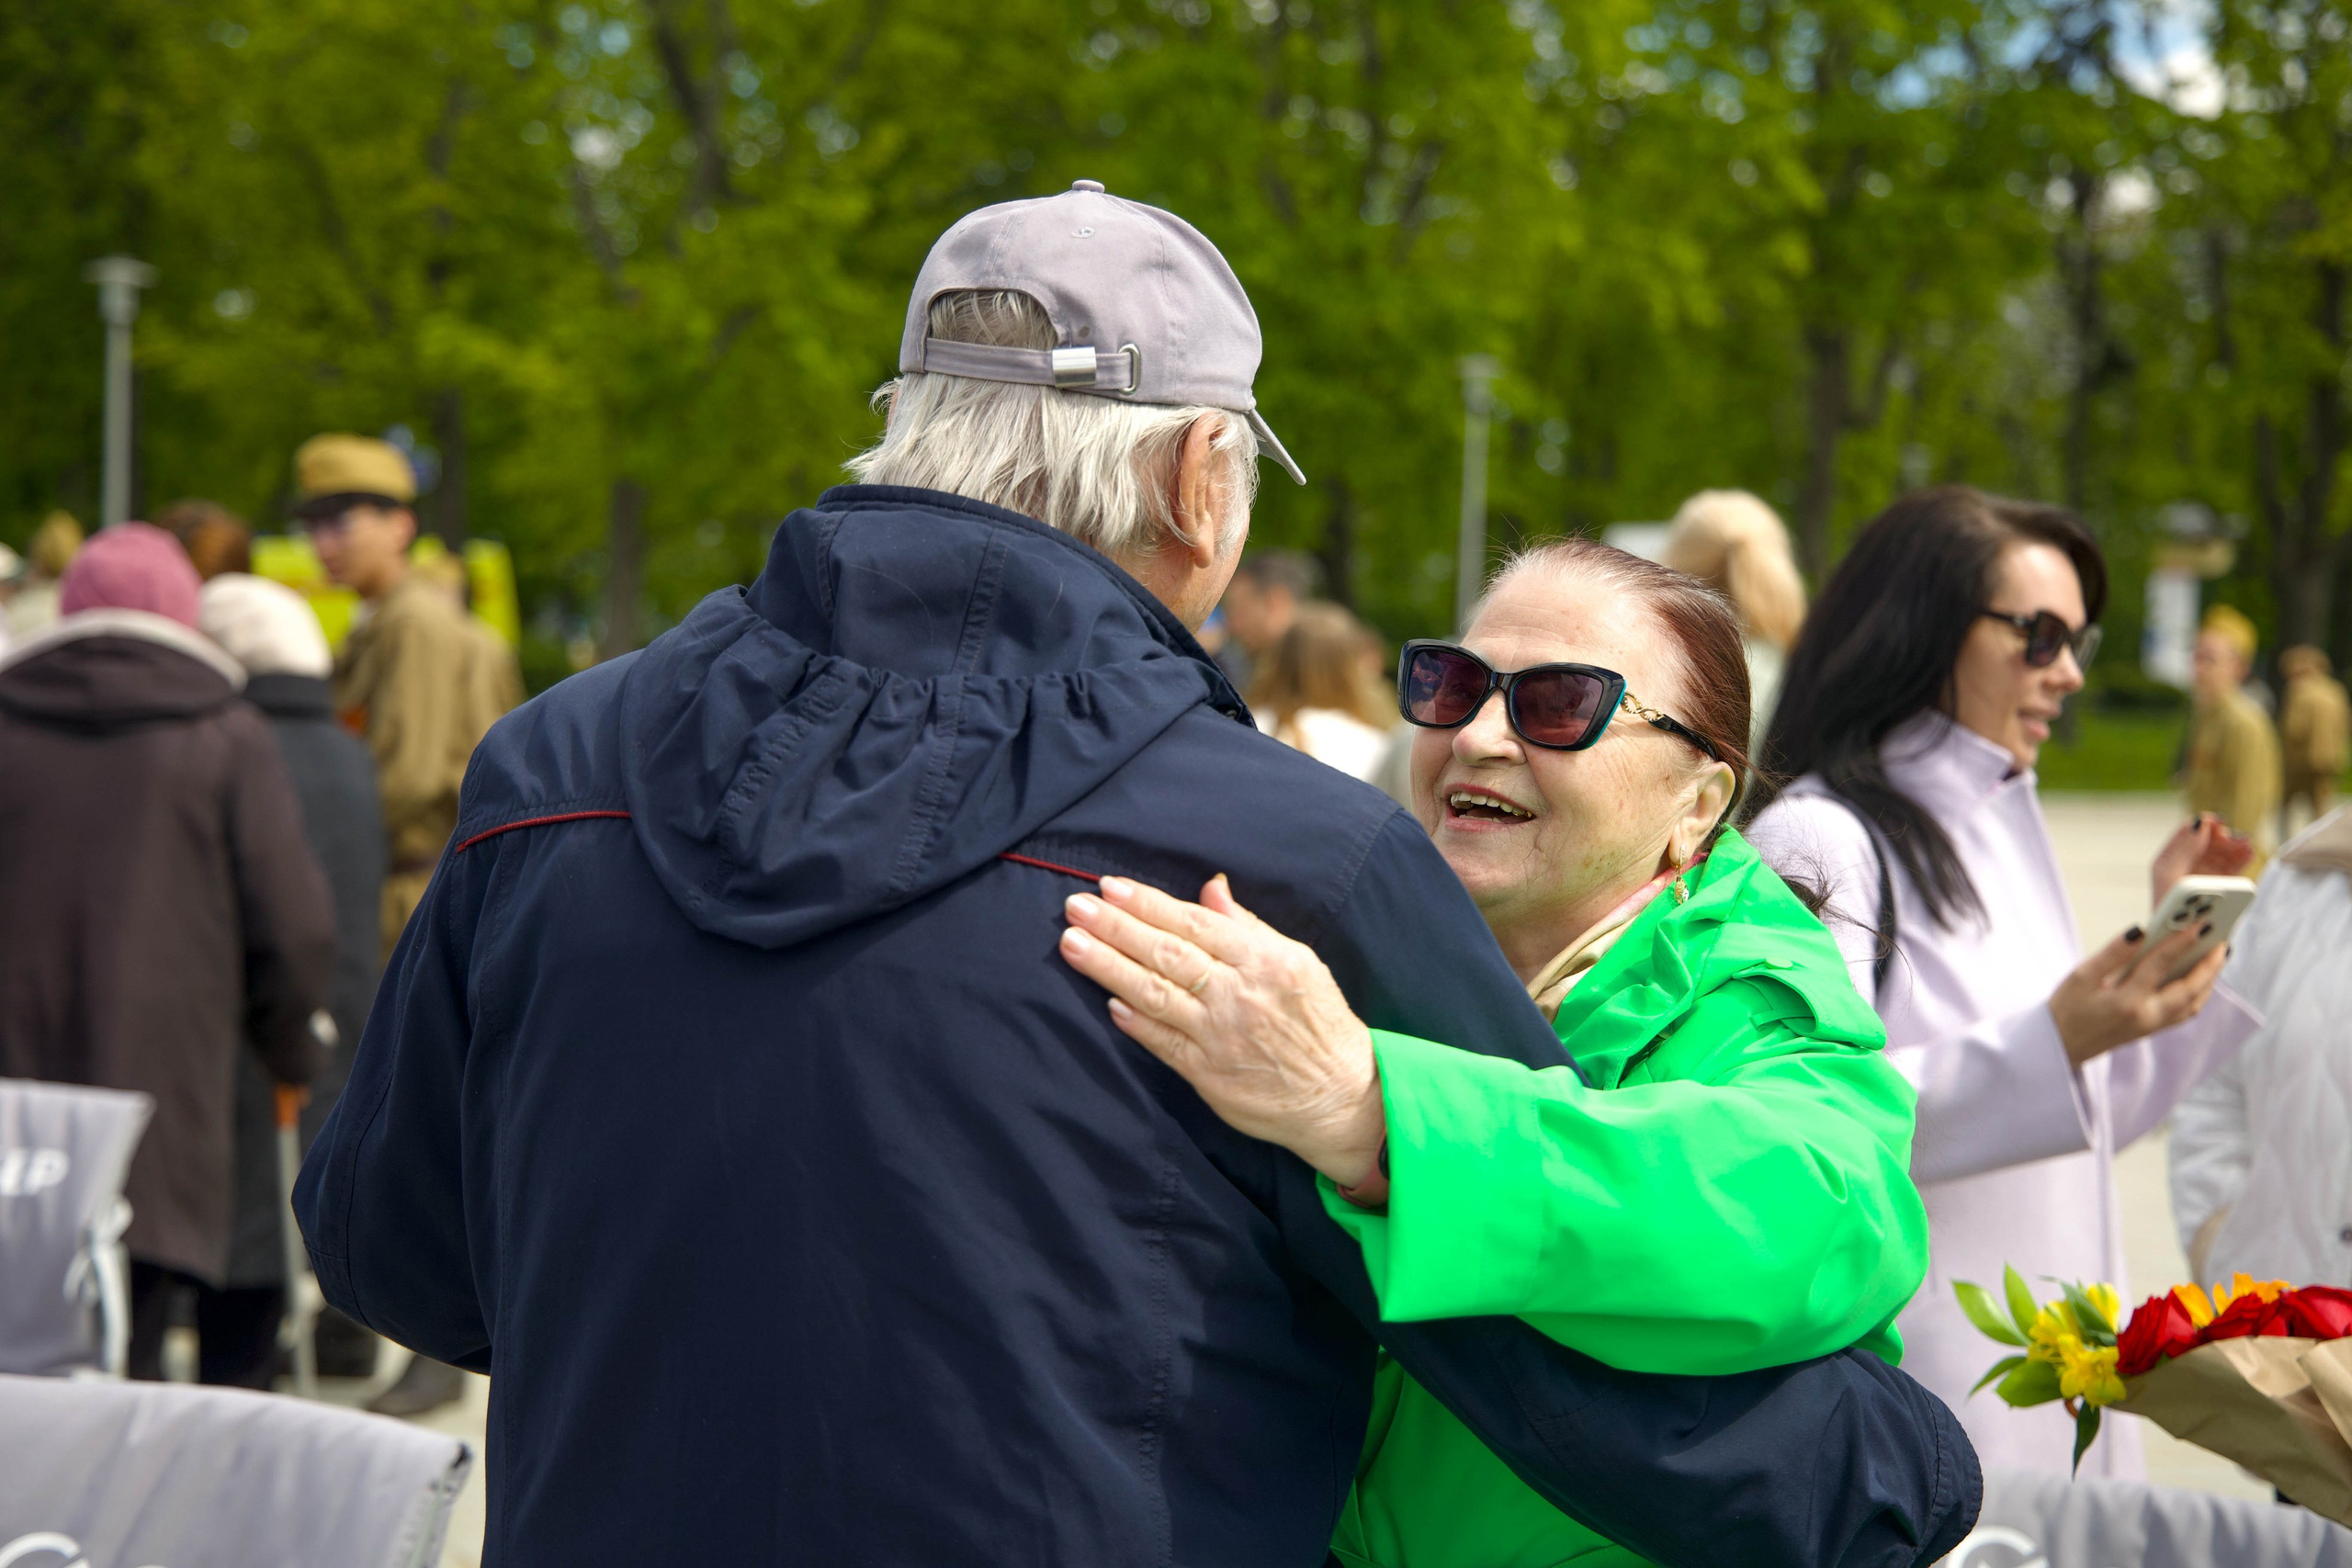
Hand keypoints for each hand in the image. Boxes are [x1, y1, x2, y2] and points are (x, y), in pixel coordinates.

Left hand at [1057, 874, 1385, 1187]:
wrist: (1342, 1096)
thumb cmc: (1320, 1022)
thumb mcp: (1299, 961)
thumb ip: (1249, 926)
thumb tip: (1210, 889)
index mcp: (1264, 960)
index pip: (1194, 924)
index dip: (1148, 904)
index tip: (1110, 886)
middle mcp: (1239, 994)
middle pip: (1167, 954)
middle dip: (1116, 927)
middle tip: (1076, 906)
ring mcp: (1221, 1037)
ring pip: (1156, 994)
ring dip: (1109, 968)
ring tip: (1073, 944)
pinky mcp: (1209, 1075)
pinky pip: (1163, 1043)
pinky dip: (1134, 1022)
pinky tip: (1108, 1001)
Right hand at [2048, 923, 2228, 1066]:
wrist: (2062, 1046)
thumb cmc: (2067, 1009)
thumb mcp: (2080, 976)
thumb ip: (2112, 953)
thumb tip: (2140, 930)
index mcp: (2127, 1001)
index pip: (2161, 965)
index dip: (2181, 941)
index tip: (2198, 923)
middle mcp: (2146, 1016)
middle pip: (2189, 988)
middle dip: (2209, 963)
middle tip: (2221, 939)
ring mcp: (2153, 1026)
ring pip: (2194, 1003)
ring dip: (2209, 979)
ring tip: (2216, 955)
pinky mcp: (2154, 1030)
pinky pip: (2186, 1012)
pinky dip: (2199, 993)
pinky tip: (2200, 978)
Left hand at [2151, 812, 2252, 903]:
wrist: (2178, 940)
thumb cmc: (2168, 909)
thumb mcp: (2171, 874)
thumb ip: (2184, 848)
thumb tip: (2199, 822)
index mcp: (2169, 859)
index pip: (2187, 832)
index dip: (2202, 824)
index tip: (2218, 822)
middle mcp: (2187, 865)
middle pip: (2208, 841)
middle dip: (2222, 835)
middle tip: (2233, 837)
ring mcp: (2204, 875)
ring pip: (2222, 853)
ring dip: (2234, 845)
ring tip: (2246, 843)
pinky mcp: (2220, 886)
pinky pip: (2232, 867)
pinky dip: (2241, 858)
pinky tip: (2249, 852)